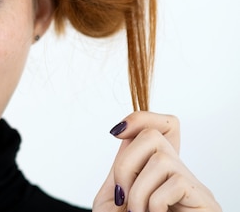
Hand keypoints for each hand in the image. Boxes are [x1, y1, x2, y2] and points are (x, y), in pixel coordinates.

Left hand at [93, 111, 220, 211]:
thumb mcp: (114, 200)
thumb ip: (120, 169)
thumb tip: (123, 134)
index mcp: (156, 172)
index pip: (164, 126)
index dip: (141, 117)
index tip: (115, 132)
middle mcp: (179, 174)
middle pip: (156, 133)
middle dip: (126, 163)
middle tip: (123, 198)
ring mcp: (194, 187)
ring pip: (161, 157)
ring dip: (138, 191)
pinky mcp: (206, 201)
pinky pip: (173, 181)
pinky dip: (153, 204)